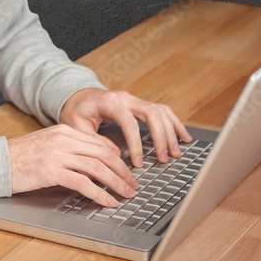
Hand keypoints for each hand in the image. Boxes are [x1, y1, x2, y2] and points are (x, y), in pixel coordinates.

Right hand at [6, 124, 138, 206]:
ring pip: (97, 168)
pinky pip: (83, 183)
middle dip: (122, 171)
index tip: (126, 170)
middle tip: (132, 184)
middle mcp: (63, 139)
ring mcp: (57, 154)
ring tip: (125, 194)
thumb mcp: (48, 143)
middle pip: (103, 154)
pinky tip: (107, 201)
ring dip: (116, 183)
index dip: (118, 157)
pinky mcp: (51, 171)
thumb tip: (93, 160)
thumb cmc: (21, 155)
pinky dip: (99, 193)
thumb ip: (69, 147)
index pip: (100, 142)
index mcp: (64, 130)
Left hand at [59, 88, 192, 167]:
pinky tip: (184, 137)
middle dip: (160, 137)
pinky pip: (162, 111)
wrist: (78, 97)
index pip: (128, 122)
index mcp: (109, 101)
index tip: (138, 163)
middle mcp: (125, 98)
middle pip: (151, 113)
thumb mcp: (76, 126)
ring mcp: (135, 100)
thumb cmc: (77, 111)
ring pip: (160, 112)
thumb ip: (94, 140)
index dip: (136, 143)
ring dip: (170, 132)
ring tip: (175, 153)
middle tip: (163, 159)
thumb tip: (116, 155)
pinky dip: (174, 124)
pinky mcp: (141, 105)